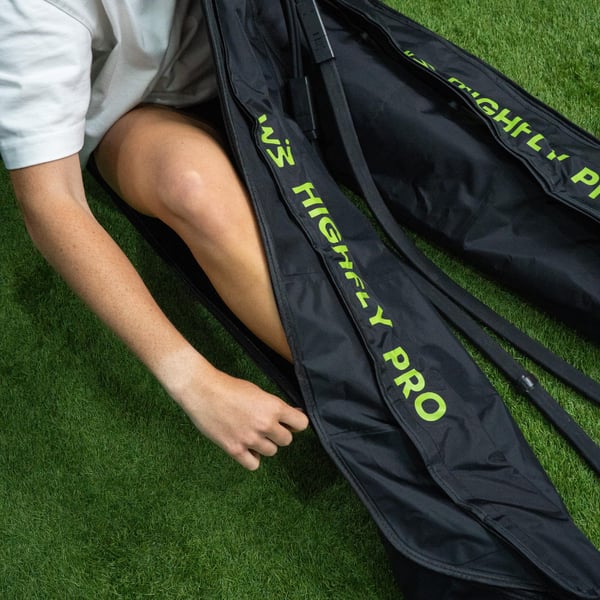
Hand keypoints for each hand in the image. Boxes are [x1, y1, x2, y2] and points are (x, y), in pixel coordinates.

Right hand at [170, 354, 308, 469]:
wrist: (202, 391)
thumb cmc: (229, 387)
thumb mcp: (258, 392)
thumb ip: (276, 406)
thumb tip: (295, 415)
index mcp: (273, 407)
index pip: (302, 424)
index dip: (295, 423)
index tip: (288, 422)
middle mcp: (265, 425)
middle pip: (286, 440)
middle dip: (278, 434)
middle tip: (266, 427)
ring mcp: (250, 439)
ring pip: (271, 452)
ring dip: (264, 445)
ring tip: (251, 433)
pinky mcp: (234, 449)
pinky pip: (254, 464)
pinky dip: (252, 458)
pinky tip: (245, 447)